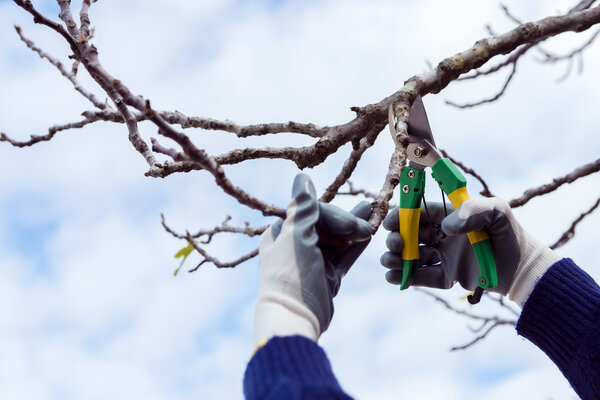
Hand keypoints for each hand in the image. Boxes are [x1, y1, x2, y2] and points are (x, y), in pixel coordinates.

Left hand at [254, 173, 372, 346]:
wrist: (295, 318)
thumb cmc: (290, 273)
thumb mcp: (296, 236)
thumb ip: (303, 207)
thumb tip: (302, 177)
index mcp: (281, 232)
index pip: (311, 211)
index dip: (332, 214)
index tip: (350, 223)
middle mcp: (296, 244)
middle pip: (326, 224)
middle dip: (347, 222)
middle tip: (365, 227)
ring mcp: (314, 261)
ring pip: (338, 239)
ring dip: (355, 228)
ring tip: (373, 212)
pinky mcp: (328, 276)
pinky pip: (344, 256)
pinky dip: (356, 246)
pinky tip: (370, 234)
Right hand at [380, 197, 559, 305]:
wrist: (524, 269)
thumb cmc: (510, 234)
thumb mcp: (497, 212)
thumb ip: (473, 210)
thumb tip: (445, 227)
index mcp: (449, 216)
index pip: (419, 213)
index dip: (401, 216)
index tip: (390, 223)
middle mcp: (443, 236)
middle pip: (410, 235)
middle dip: (396, 239)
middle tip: (395, 245)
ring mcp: (444, 257)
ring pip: (413, 256)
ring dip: (396, 258)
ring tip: (389, 262)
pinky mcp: (448, 277)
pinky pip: (423, 277)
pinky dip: (407, 277)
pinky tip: (394, 277)